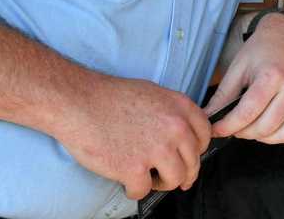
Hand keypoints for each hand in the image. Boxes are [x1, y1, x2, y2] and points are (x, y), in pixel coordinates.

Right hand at [50, 74, 210, 199]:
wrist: (78, 102)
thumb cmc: (109, 97)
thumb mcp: (152, 93)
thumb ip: (172, 112)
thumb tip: (184, 133)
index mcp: (179, 107)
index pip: (205, 134)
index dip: (197, 149)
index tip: (187, 156)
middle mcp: (175, 128)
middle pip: (193, 161)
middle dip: (183, 172)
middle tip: (170, 176)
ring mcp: (157, 149)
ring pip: (176, 179)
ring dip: (162, 183)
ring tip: (148, 178)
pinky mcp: (135, 169)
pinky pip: (144, 190)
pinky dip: (134, 190)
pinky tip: (126, 182)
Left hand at [204, 13, 283, 143]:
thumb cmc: (261, 48)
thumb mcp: (238, 68)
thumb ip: (223, 96)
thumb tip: (208, 118)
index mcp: (272, 76)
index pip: (247, 113)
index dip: (228, 126)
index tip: (215, 130)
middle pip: (265, 127)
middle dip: (242, 133)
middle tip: (231, 127)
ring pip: (282, 134)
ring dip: (262, 137)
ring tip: (249, 127)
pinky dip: (280, 135)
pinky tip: (267, 126)